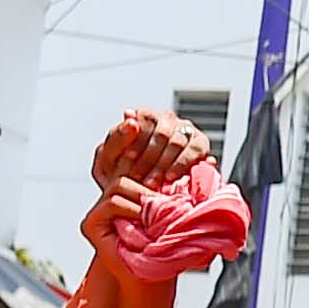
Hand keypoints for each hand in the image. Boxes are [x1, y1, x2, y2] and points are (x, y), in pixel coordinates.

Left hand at [94, 106, 213, 198]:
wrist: (135, 193)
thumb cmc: (119, 172)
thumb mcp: (108, 157)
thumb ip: (115, 138)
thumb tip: (129, 115)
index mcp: (144, 117)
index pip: (144, 121)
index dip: (136, 141)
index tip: (128, 159)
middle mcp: (168, 119)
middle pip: (162, 133)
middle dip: (150, 158)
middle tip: (140, 178)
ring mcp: (185, 131)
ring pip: (178, 142)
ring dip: (165, 164)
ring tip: (154, 183)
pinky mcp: (200, 145)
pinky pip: (196, 150)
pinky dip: (183, 164)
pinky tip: (172, 177)